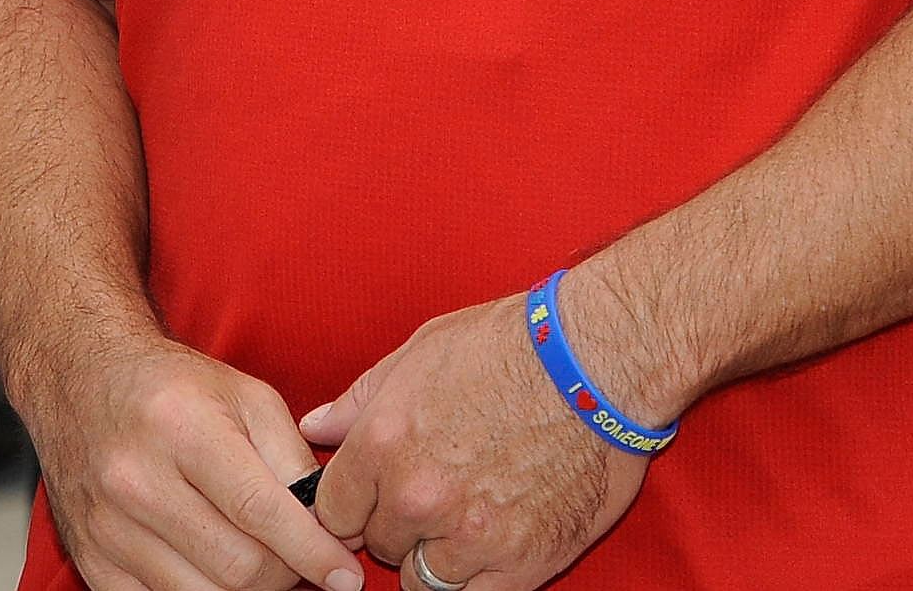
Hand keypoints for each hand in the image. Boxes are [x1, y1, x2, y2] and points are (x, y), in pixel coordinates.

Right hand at [18, 331, 363, 590]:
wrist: (79, 376)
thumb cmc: (171, 386)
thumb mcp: (245, 396)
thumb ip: (293, 460)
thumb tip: (331, 531)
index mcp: (180, 426)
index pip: (260, 511)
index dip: (313, 553)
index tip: (345, 575)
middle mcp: (135, 478)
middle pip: (238, 568)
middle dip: (287, 574)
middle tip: (300, 561)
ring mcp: (107, 525)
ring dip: (249, 590)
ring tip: (261, 563)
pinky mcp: (91, 558)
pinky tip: (214, 570)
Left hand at [301, 296, 649, 589]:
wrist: (597, 362)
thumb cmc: (509, 345)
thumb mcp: (419, 354)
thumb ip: (360, 401)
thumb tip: (315, 427)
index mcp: (382, 443)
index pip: (333, 511)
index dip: (351, 505)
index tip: (372, 497)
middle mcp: (417, 496)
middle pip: (378, 544)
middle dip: (396, 526)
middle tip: (431, 499)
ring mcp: (469, 535)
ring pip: (423, 580)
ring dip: (435, 557)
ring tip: (464, 521)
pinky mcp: (523, 562)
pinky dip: (476, 581)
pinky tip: (489, 548)